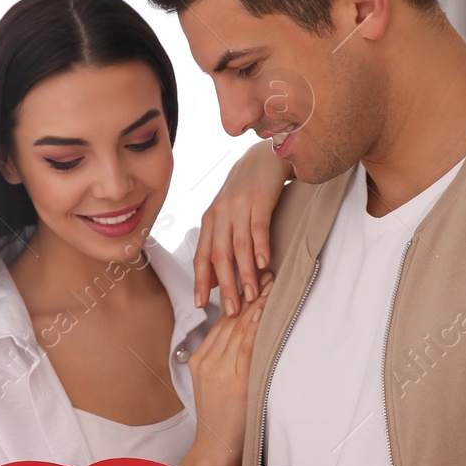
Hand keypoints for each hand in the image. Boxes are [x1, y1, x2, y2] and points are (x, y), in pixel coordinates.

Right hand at [187, 275, 272, 465]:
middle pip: (230, 321)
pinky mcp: (233, 382)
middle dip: (250, 295)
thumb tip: (241, 336)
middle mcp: (207, 361)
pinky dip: (253, 328)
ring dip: (256, 305)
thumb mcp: (212, 384)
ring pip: (237, 330)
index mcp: (200, 359)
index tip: (252, 282)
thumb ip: (222, 360)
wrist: (215, 446)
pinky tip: (261, 311)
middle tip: (266, 274)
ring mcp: (219, 371)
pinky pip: (245, 349)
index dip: (238, 299)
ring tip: (271, 285)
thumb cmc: (220, 418)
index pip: (221, 322)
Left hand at [195, 141, 292, 313]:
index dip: (201, 281)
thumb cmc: (246, 191)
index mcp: (210, 220)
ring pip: (238, 245)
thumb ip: (220, 243)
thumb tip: (215, 279)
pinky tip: (264, 264)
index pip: (201, 256)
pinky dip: (260, 247)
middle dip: (225, 285)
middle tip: (232, 309)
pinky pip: (258, 227)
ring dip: (245, 273)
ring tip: (252, 294)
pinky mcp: (259, 199)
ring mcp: (239, 206)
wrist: (263, 156)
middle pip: (219, 255)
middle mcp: (220, 214)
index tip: (202, 305)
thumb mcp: (227, 215)